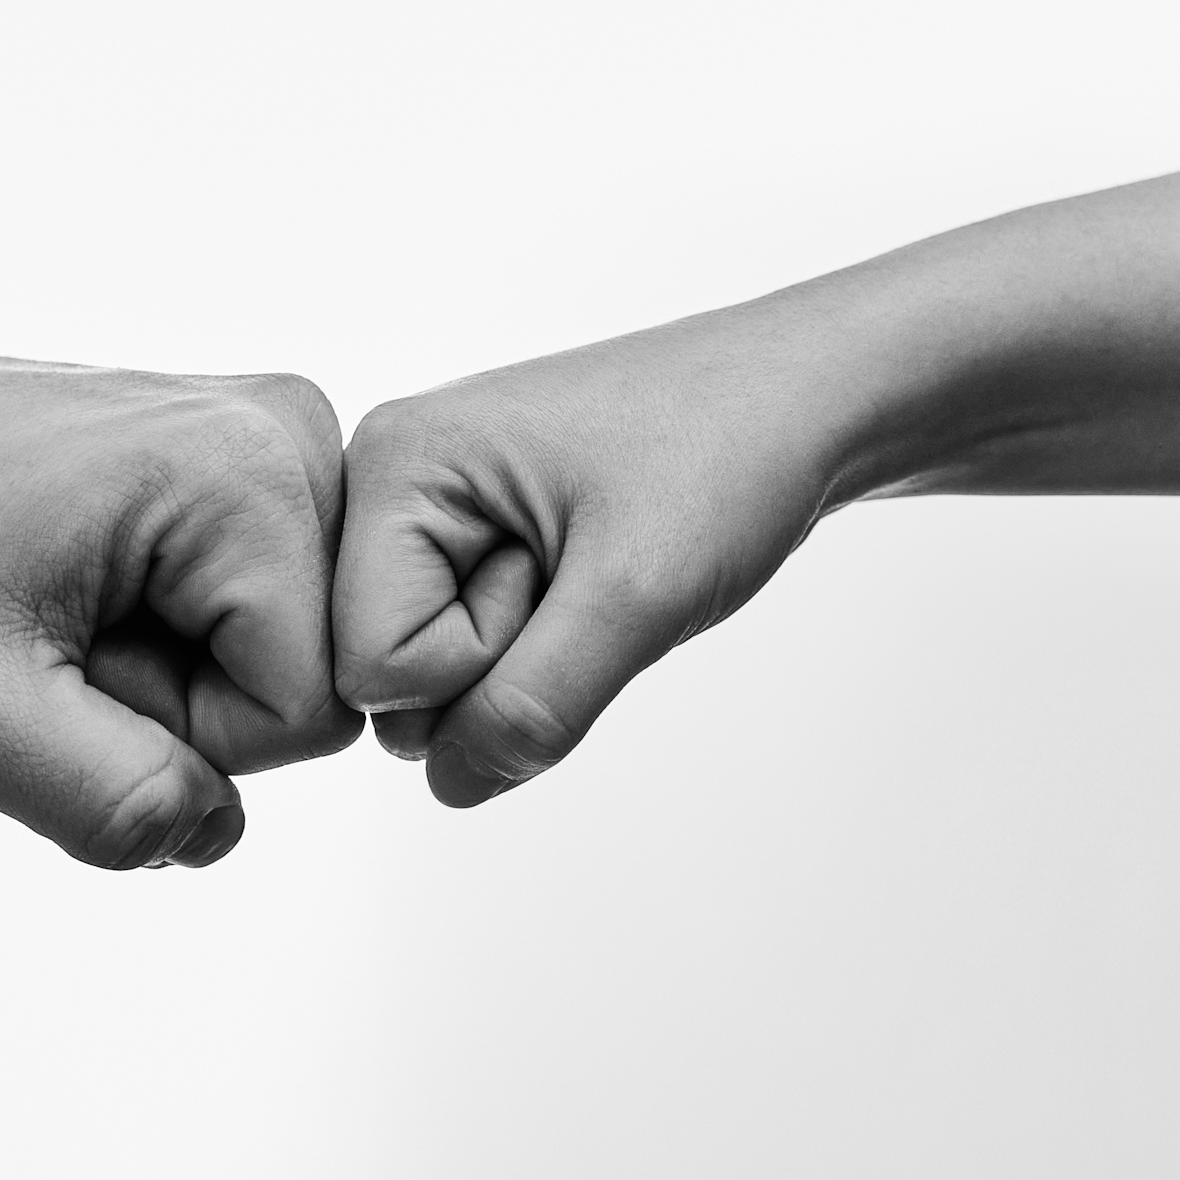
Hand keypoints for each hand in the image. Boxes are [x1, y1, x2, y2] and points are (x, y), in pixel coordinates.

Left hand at [0, 348, 362, 868]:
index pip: (312, 710)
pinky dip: (174, 632)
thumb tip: (215, 833)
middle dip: (182, 699)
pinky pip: (261, 614)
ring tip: (65, 605)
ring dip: (174, 669)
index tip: (75, 659)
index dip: (186, 734)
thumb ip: (104, 798)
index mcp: (250, 474)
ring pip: (288, 654)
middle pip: (314, 678)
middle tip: (60, 629)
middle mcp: (291, 434)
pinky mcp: (250, 460)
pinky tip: (88, 586)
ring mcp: (276, 439)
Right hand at [333, 290, 897, 805]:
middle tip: (582, 567)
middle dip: (498, 660)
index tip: (562, 573)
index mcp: (394, 462)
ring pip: (435, 672)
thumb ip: (534, 706)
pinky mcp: (473, 531)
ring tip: (590, 562)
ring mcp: (430, 506)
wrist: (810, 393)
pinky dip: (542, 638)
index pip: (370, 665)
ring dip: (526, 653)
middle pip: (389, 675)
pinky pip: (475, 644)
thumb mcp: (635, 596)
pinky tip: (587, 572)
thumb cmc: (728, 455)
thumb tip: (450, 785)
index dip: (477, 662)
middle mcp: (388, 479)